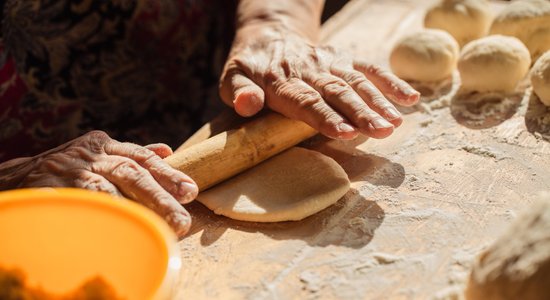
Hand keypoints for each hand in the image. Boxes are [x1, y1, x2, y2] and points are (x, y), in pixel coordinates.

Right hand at [0, 131, 197, 236]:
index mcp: (104, 145)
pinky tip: (122, 226)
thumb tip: (168, 151)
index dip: (169, 174)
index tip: (191, 191)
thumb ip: (131, 155)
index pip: (143, 158)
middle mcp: (90, 155)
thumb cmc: (65, 170)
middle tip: (182, 219)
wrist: (14, 177)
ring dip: (138, 210)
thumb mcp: (97, 155)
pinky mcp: (50, 188)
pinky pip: (83, 203)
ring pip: (111, 189)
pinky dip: (104, 215)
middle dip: (161, 196)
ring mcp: (70, 170)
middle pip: (133, 172)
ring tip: (161, 228)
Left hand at [220, 24, 419, 139]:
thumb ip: (238, 92)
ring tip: (396, 123)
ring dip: (379, 102)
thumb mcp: (231, 78)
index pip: (306, 101)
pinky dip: (391, 82)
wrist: (270, 36)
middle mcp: (310, 71)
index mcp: (281, 81)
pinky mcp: (344, 59)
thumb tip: (247, 104)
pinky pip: (370, 68)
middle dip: (361, 113)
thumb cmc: (250, 68)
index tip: (345, 132)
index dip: (326, 117)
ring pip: (357, 82)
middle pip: (338, 93)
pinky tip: (411, 99)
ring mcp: (330, 64)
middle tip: (381, 132)